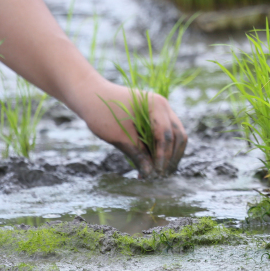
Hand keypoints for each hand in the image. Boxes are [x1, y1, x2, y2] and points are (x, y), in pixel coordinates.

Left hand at [72, 79, 187, 177]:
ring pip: (176, 135)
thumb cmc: (102, 112)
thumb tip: (150, 174)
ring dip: (171, 154)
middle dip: (172, 157)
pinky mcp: (157, 115)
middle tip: (161, 176)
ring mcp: (162, 109)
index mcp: (156, 105)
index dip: (163, 157)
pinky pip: (167, 133)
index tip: (156, 174)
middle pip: (178, 135)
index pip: (166, 136)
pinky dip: (164, 148)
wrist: (91, 94)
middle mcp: (164, 106)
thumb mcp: (118, 136)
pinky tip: (154, 162)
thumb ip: (137, 154)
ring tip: (160, 172)